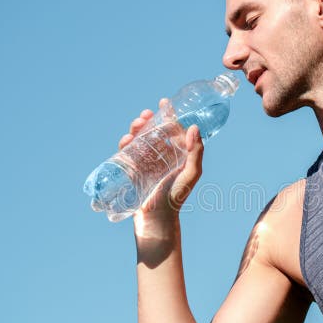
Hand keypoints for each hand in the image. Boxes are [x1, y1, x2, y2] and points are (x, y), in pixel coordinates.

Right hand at [118, 99, 204, 234]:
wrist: (157, 219)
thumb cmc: (176, 197)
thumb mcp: (191, 174)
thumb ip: (196, 152)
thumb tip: (195, 128)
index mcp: (178, 155)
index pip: (173, 131)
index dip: (168, 116)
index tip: (164, 103)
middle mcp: (162, 157)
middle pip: (154, 132)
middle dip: (148, 121)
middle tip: (145, 116)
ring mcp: (146, 163)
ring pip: (139, 140)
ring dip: (136, 130)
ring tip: (135, 127)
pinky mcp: (133, 170)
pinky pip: (128, 152)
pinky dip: (125, 144)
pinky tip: (126, 141)